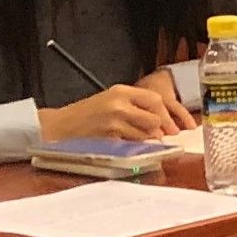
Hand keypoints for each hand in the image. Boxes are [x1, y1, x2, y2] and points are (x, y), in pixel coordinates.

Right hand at [40, 78, 187, 143]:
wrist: (60, 126)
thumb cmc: (87, 114)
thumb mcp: (111, 101)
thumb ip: (136, 106)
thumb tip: (163, 122)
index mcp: (121, 91)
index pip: (155, 99)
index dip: (168, 113)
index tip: (176, 125)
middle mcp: (119, 104)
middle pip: (155, 118)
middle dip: (162, 128)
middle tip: (166, 135)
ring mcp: (114, 121)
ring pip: (146, 133)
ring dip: (148, 138)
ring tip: (138, 137)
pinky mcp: (109, 137)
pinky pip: (133, 143)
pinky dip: (135, 145)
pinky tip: (127, 142)